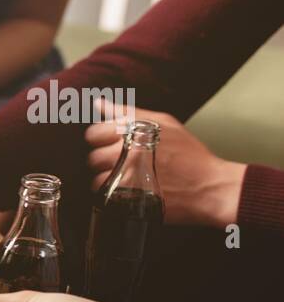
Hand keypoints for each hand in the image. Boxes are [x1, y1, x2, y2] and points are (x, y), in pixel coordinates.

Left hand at [84, 108, 245, 226]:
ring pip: (96, 178)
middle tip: (122, 163)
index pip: (94, 133)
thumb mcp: (164, 124)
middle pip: (93, 157)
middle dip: (104, 160)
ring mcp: (126, 176)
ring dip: (107, 178)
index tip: (111, 144)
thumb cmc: (189, 154)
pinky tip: (128, 189)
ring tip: (126, 177)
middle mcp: (127, 153)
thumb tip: (100, 104)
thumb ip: (127, 112)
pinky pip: (105, 195)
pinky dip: (112, 193)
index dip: (100, 139)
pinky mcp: (128, 198)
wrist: (208, 186)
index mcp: (134, 131)